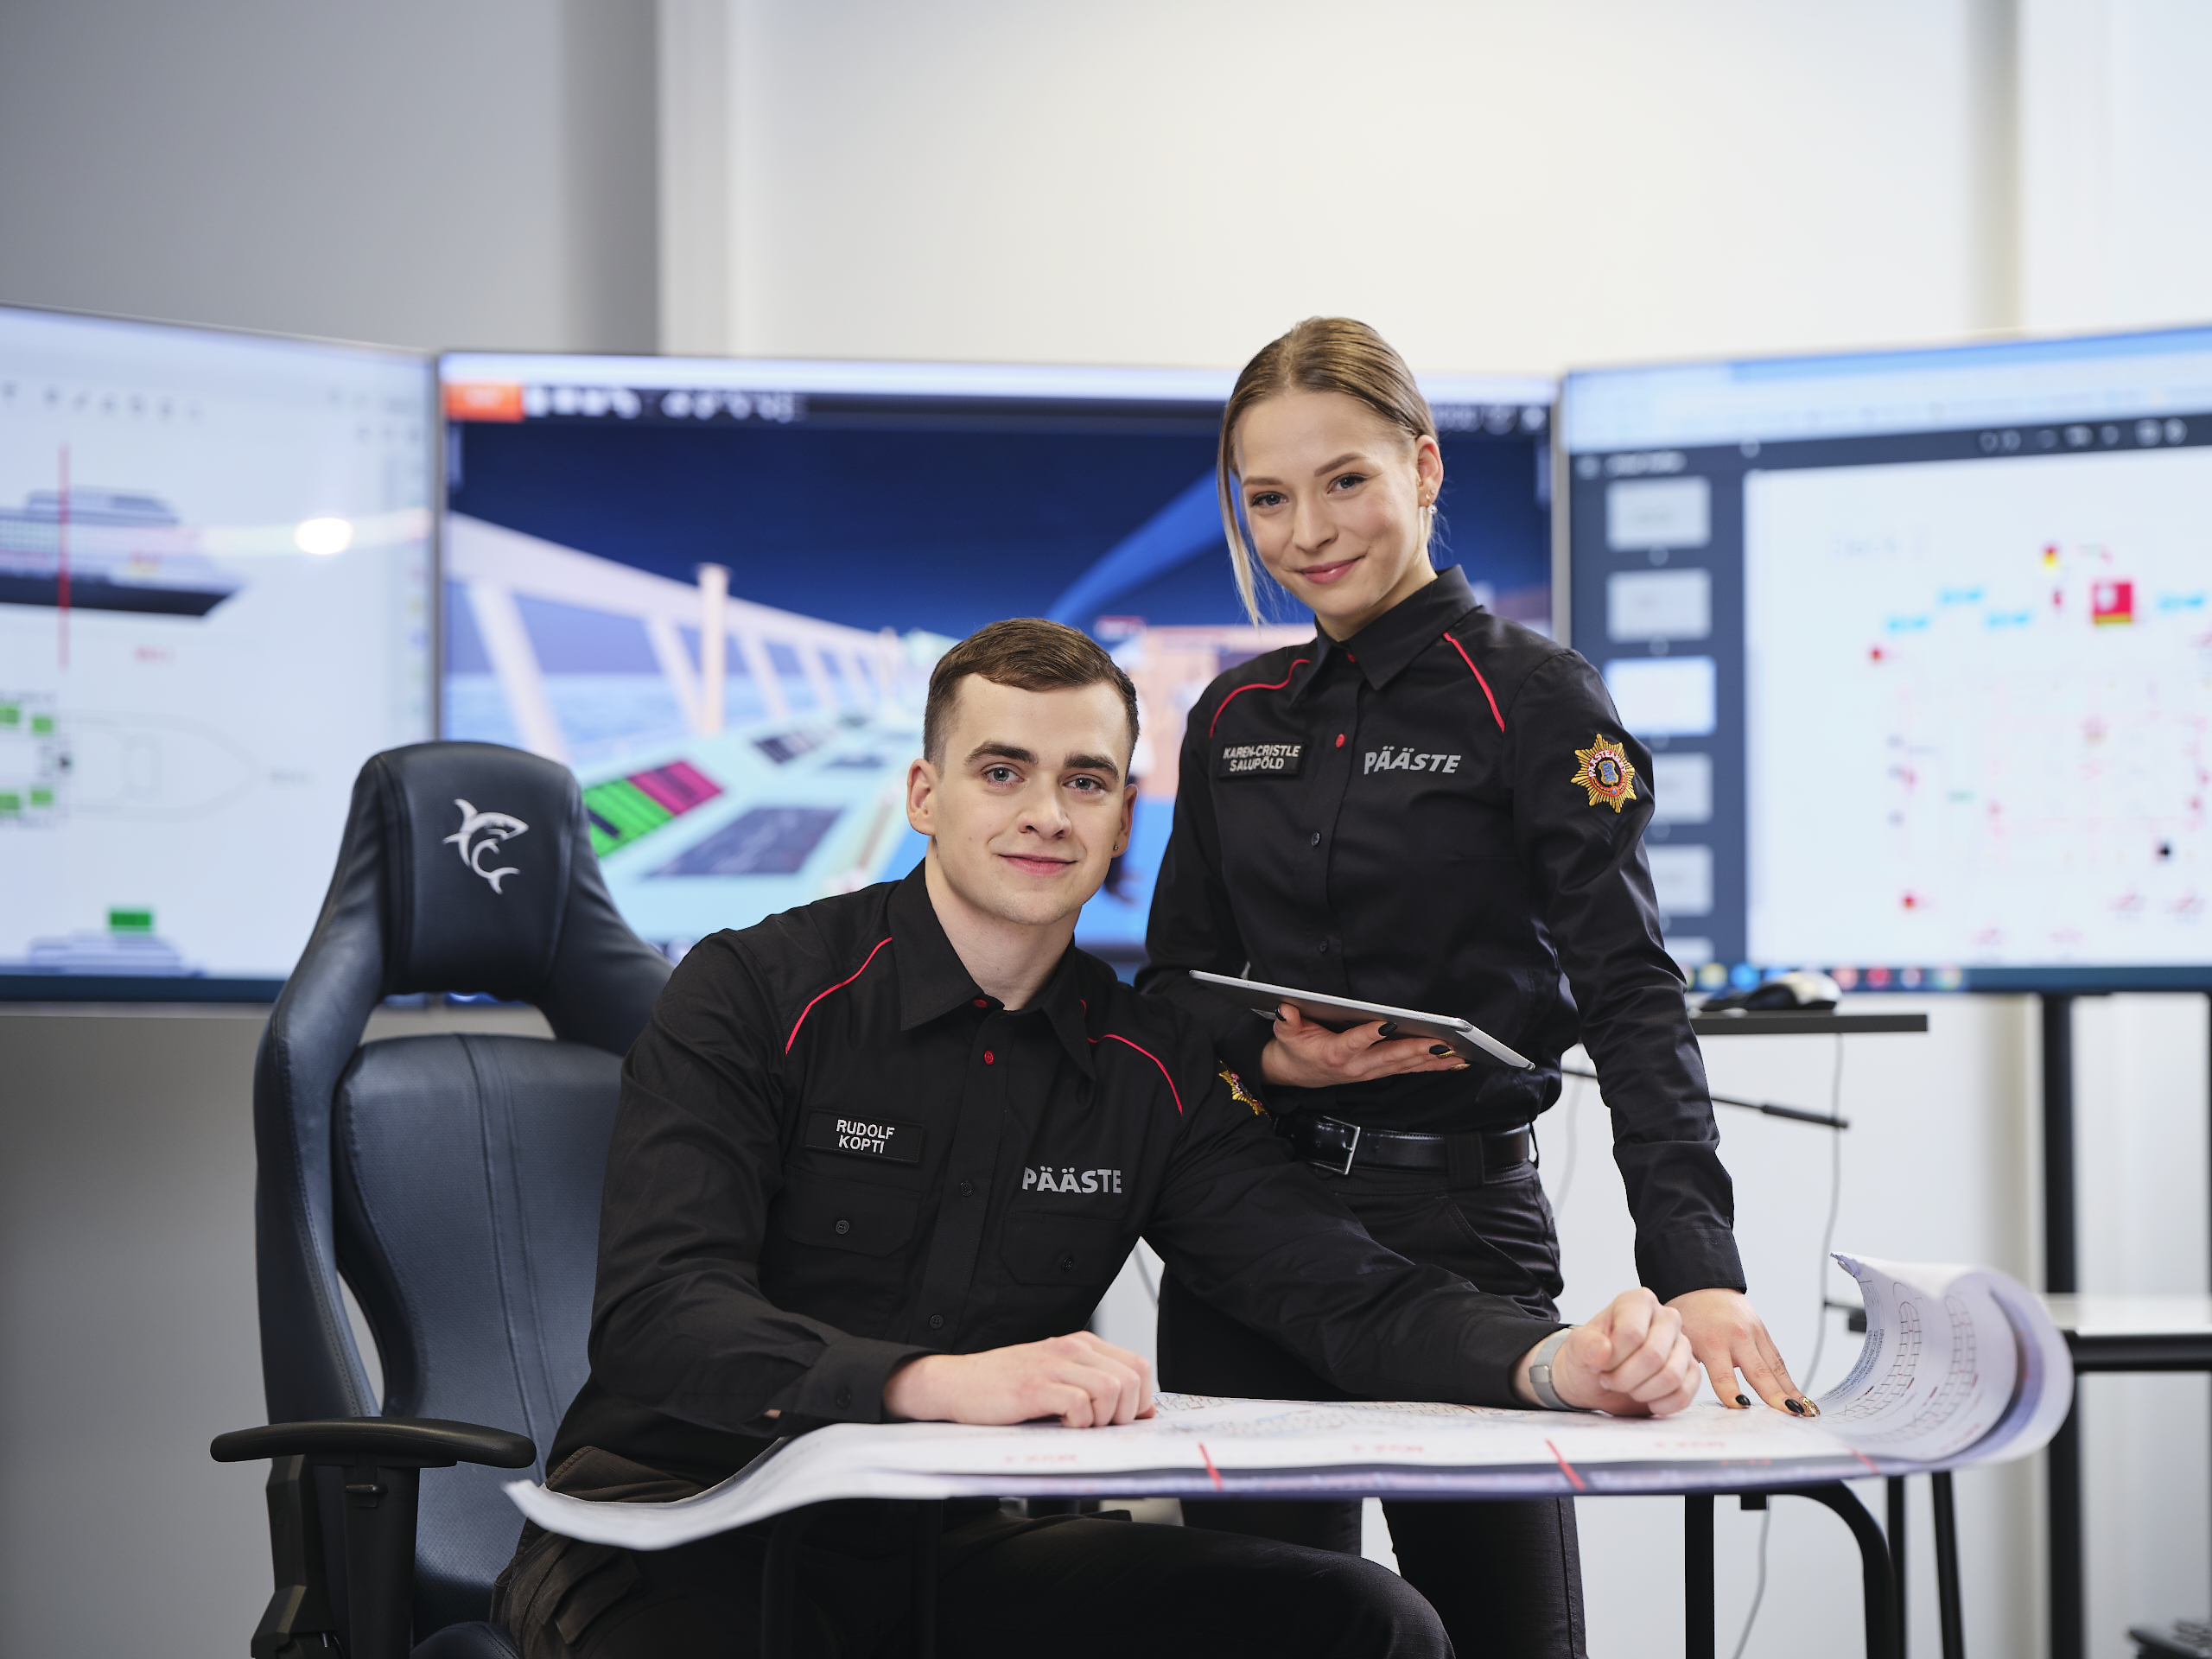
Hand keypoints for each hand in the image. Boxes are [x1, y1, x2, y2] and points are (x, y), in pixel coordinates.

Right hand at [882, 1331, 1154, 1427]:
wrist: (959, 1383)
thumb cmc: (1007, 1385)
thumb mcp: (1059, 1377)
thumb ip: (1097, 1386)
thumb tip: (1141, 1411)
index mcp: (1082, 1345)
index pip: (1139, 1366)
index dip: (1142, 1399)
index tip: (1126, 1419)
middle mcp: (1072, 1350)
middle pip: (1132, 1379)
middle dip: (1125, 1413)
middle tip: (1101, 1427)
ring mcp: (1053, 1366)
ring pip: (1111, 1389)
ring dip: (1103, 1419)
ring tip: (1080, 1426)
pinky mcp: (1035, 1387)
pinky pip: (1079, 1404)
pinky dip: (1079, 1422)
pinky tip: (1062, 1424)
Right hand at [1258, 1005, 1468, 1089]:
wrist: (1293, 1074)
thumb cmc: (1294, 1049)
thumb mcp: (1285, 1034)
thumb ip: (1287, 1022)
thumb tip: (1286, 1009)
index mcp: (1334, 1054)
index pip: (1354, 1042)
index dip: (1370, 1034)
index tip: (1389, 1024)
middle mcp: (1355, 1066)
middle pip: (1389, 1057)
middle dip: (1416, 1050)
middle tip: (1440, 1043)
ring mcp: (1369, 1072)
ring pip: (1404, 1066)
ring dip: (1430, 1061)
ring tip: (1455, 1053)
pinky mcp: (1378, 1072)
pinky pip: (1408, 1070)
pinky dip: (1430, 1067)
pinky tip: (1451, 1062)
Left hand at [1519, 1288, 1698, 1416]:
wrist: (1598, 1379)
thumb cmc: (1590, 1356)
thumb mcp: (1577, 1348)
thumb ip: (1584, 1345)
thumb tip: (1602, 1350)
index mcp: (1638, 1301)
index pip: (1632, 1333)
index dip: (1613, 1358)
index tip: (1600, 1362)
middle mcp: (1666, 1317)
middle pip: (1653, 1356)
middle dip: (1625, 1378)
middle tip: (1610, 1380)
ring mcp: (1682, 1344)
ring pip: (1671, 1376)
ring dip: (1642, 1392)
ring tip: (1626, 1387)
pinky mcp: (1691, 1370)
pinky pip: (1685, 1393)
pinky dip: (1662, 1404)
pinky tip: (1647, 1400)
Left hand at [1670, 1287, 1817, 1414]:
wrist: (1703, 1287)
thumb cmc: (1689, 1317)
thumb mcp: (1682, 1340)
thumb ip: (1688, 1365)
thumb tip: (1688, 1392)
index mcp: (1712, 1340)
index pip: (1723, 1374)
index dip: (1732, 1393)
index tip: (1742, 1408)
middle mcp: (1738, 1337)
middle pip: (1759, 1371)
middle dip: (1775, 1394)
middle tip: (1789, 1414)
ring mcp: (1755, 1333)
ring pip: (1776, 1367)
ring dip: (1791, 1390)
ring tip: (1805, 1411)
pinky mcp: (1764, 1334)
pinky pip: (1778, 1360)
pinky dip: (1789, 1379)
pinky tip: (1798, 1396)